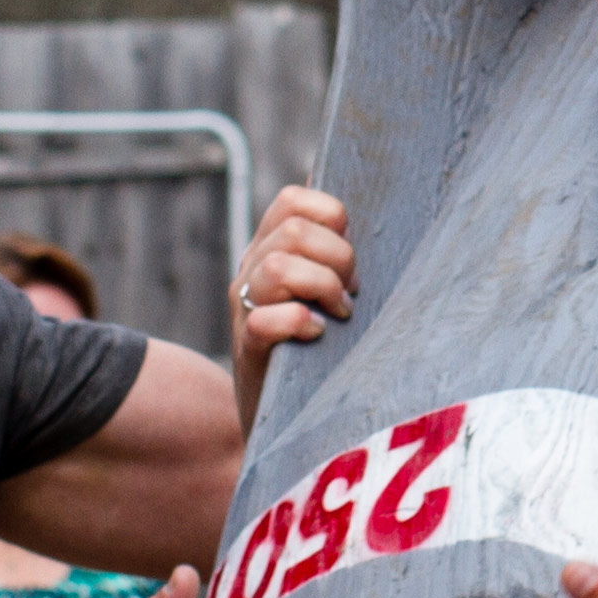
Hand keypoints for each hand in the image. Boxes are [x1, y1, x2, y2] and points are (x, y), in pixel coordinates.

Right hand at [232, 184, 356, 429]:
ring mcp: (245, 311)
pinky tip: (318, 336)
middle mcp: (251, 273)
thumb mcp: (323, 289)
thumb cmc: (316, 349)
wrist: (284, 424)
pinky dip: (301, 323)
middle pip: (292, 232)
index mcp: (269, 248)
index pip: (293, 200)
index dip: (331, 218)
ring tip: (339, 315)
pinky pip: (268, 321)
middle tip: (352, 294)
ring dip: (323, 288)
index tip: (351, 255)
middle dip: (337, 258)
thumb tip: (335, 173)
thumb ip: (329, 245)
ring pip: (279, 267)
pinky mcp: (249, 352)